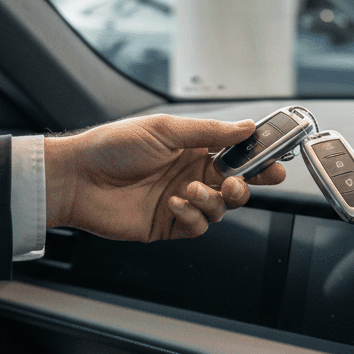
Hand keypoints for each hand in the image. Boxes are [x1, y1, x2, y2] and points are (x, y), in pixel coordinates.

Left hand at [44, 114, 285, 240]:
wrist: (78, 179)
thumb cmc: (113, 147)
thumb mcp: (165, 130)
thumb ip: (210, 132)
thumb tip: (246, 127)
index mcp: (194, 148)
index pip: (237, 153)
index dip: (259, 158)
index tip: (275, 161)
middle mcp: (192, 174)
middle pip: (237, 184)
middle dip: (247, 185)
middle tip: (240, 183)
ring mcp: (182, 200)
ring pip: (221, 207)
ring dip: (213, 200)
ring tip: (191, 190)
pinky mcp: (169, 224)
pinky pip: (198, 226)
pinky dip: (193, 216)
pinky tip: (175, 204)